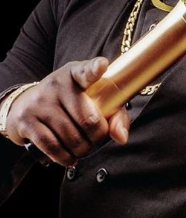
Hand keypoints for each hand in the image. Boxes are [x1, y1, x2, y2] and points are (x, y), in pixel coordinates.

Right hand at [5, 57, 130, 165]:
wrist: (26, 103)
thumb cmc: (69, 101)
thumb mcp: (91, 96)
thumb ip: (113, 114)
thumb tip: (121, 137)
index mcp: (76, 72)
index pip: (87, 70)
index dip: (96, 68)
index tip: (102, 65)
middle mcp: (57, 83)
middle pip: (88, 119)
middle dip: (97, 137)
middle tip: (96, 139)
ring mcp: (40, 101)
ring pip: (71, 137)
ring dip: (82, 149)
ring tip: (83, 147)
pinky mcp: (26, 120)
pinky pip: (52, 146)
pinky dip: (65, 157)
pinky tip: (70, 158)